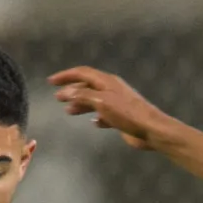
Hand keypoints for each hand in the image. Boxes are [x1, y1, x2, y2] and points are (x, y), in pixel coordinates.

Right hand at [49, 66, 174, 149]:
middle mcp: (111, 89)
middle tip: (57, 98)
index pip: (82, 73)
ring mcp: (117, 103)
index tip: (51, 82)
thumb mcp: (102, 102)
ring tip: (69, 111)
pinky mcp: (121, 117)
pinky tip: (92, 123)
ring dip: (81, 104)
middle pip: (87, 86)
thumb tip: (66, 91)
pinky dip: (96, 116)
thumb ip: (83, 96)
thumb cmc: (127, 113)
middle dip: (72, 90)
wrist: (151, 129)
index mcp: (107, 81)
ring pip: (94, 100)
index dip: (66, 76)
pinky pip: (105, 114)